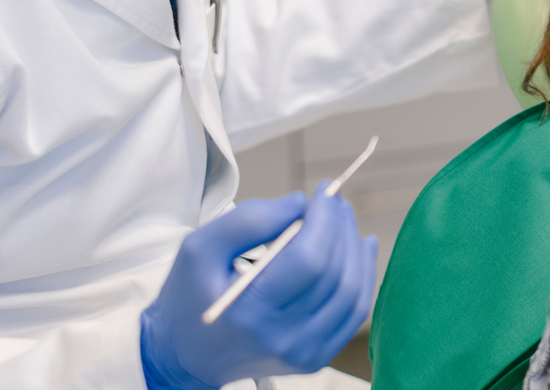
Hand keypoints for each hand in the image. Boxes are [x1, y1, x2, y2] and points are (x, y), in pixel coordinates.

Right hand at [139, 184, 377, 389]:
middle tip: (333, 200)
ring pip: (352, 293)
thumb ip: (249, 220)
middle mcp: (281, 340)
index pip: (308, 261)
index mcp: (248, 313)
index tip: (323, 191)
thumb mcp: (200, 248)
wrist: (187, 355)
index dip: (324, 220)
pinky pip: (354, 313)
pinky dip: (363, 276)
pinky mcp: (315, 358)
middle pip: (334, 274)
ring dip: (355, 248)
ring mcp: (302, 354)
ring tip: (343, 219)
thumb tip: (301, 203)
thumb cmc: (190, 294)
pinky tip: (362, 247)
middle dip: (340, 227)